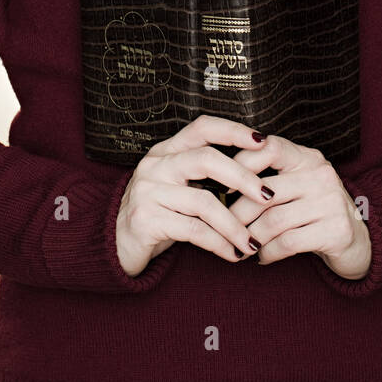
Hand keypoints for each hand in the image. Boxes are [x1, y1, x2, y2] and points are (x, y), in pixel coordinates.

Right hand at [114, 115, 274, 276]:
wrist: (114, 244)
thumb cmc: (158, 213)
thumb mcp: (176, 186)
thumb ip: (204, 175)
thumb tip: (257, 173)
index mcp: (165, 150)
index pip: (203, 127)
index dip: (234, 131)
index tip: (264, 142)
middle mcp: (155, 164)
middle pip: (206, 159)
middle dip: (243, 177)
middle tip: (268, 196)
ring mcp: (147, 190)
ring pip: (203, 201)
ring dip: (234, 224)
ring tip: (252, 242)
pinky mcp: (145, 219)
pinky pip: (193, 230)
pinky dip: (218, 243)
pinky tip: (232, 254)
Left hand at [226, 133, 371, 278]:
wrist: (359, 240)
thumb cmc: (315, 211)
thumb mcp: (297, 184)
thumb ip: (269, 176)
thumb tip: (218, 182)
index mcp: (308, 157)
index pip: (269, 148)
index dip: (241, 164)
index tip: (221, 187)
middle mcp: (321, 175)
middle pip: (264, 191)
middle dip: (237, 214)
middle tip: (223, 228)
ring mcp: (331, 202)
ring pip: (273, 220)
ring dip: (250, 237)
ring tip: (242, 246)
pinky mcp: (336, 231)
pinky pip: (288, 243)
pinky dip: (268, 253)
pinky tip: (263, 257)